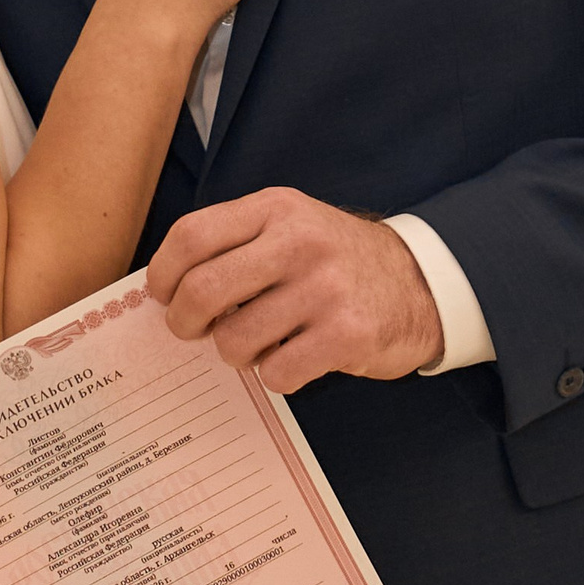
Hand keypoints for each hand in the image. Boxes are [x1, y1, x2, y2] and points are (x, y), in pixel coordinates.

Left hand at [147, 188, 444, 393]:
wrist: (420, 282)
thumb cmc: (335, 260)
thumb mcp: (290, 225)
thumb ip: (235, 243)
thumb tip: (166, 289)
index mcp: (277, 209)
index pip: (192, 236)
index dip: (164, 274)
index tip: (163, 295)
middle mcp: (300, 242)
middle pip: (203, 290)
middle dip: (185, 322)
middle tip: (193, 330)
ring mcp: (326, 289)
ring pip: (235, 339)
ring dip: (234, 352)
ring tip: (255, 344)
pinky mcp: (348, 334)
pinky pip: (277, 373)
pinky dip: (273, 375)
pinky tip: (290, 359)